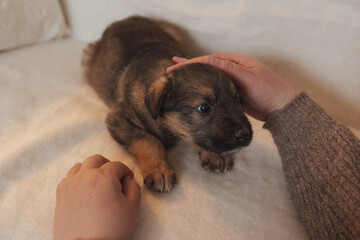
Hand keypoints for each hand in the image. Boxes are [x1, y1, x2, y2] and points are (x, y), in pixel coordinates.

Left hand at [54, 154, 140, 239]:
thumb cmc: (110, 230)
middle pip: (96, 159)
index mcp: (104, 177)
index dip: (126, 171)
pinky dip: (77, 180)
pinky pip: (68, 178)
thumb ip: (134, 188)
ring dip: (91, 170)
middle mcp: (85, 176)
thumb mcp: (133, 209)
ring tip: (97, 182)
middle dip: (108, 165)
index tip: (128, 179)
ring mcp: (71, 184)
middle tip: (114, 177)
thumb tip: (128, 180)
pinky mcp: (61, 195)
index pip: (117, 165)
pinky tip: (84, 190)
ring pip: (80, 166)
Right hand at [167, 53, 298, 120]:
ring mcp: (231, 81)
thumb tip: (210, 59)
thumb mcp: (249, 79)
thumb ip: (230, 70)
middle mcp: (232, 69)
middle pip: (206, 67)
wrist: (281, 109)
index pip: (209, 60)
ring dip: (194, 78)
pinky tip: (194, 91)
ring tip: (177, 77)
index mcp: (236, 62)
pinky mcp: (231, 92)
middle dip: (188, 69)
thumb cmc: (269, 92)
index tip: (175, 66)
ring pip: (208, 78)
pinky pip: (213, 88)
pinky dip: (202, 89)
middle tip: (170, 70)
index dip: (191, 64)